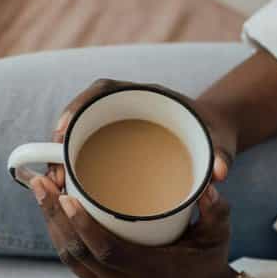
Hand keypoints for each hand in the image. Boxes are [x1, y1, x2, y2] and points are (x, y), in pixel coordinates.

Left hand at [30, 173, 239, 277]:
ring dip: (52, 225)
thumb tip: (208, 185)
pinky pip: (76, 265)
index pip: (105, 250)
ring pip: (70, 259)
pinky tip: (53, 213)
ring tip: (40, 191)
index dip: (82, 225)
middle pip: (76, 253)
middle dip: (54, 216)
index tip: (65, 196)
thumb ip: (217, 210)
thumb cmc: (207, 267)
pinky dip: (63, 238)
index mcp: (147, 275)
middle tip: (41, 182)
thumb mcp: (218, 238)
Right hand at [54, 79, 237, 178]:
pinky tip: (66, 188)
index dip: (79, 105)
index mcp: (148, 96)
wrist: (214, 136)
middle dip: (60, 137)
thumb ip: (222, 155)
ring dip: (61, 155)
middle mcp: (127, 107)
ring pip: (80, 133)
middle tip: (54, 172)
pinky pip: (87, 149)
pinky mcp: (115, 144)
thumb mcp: (220, 144)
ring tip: (56, 185)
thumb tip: (220, 173)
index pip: (104, 89)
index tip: (64, 130)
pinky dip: (73, 166)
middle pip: (83, 113)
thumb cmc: (215, 136)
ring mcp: (118, 124)